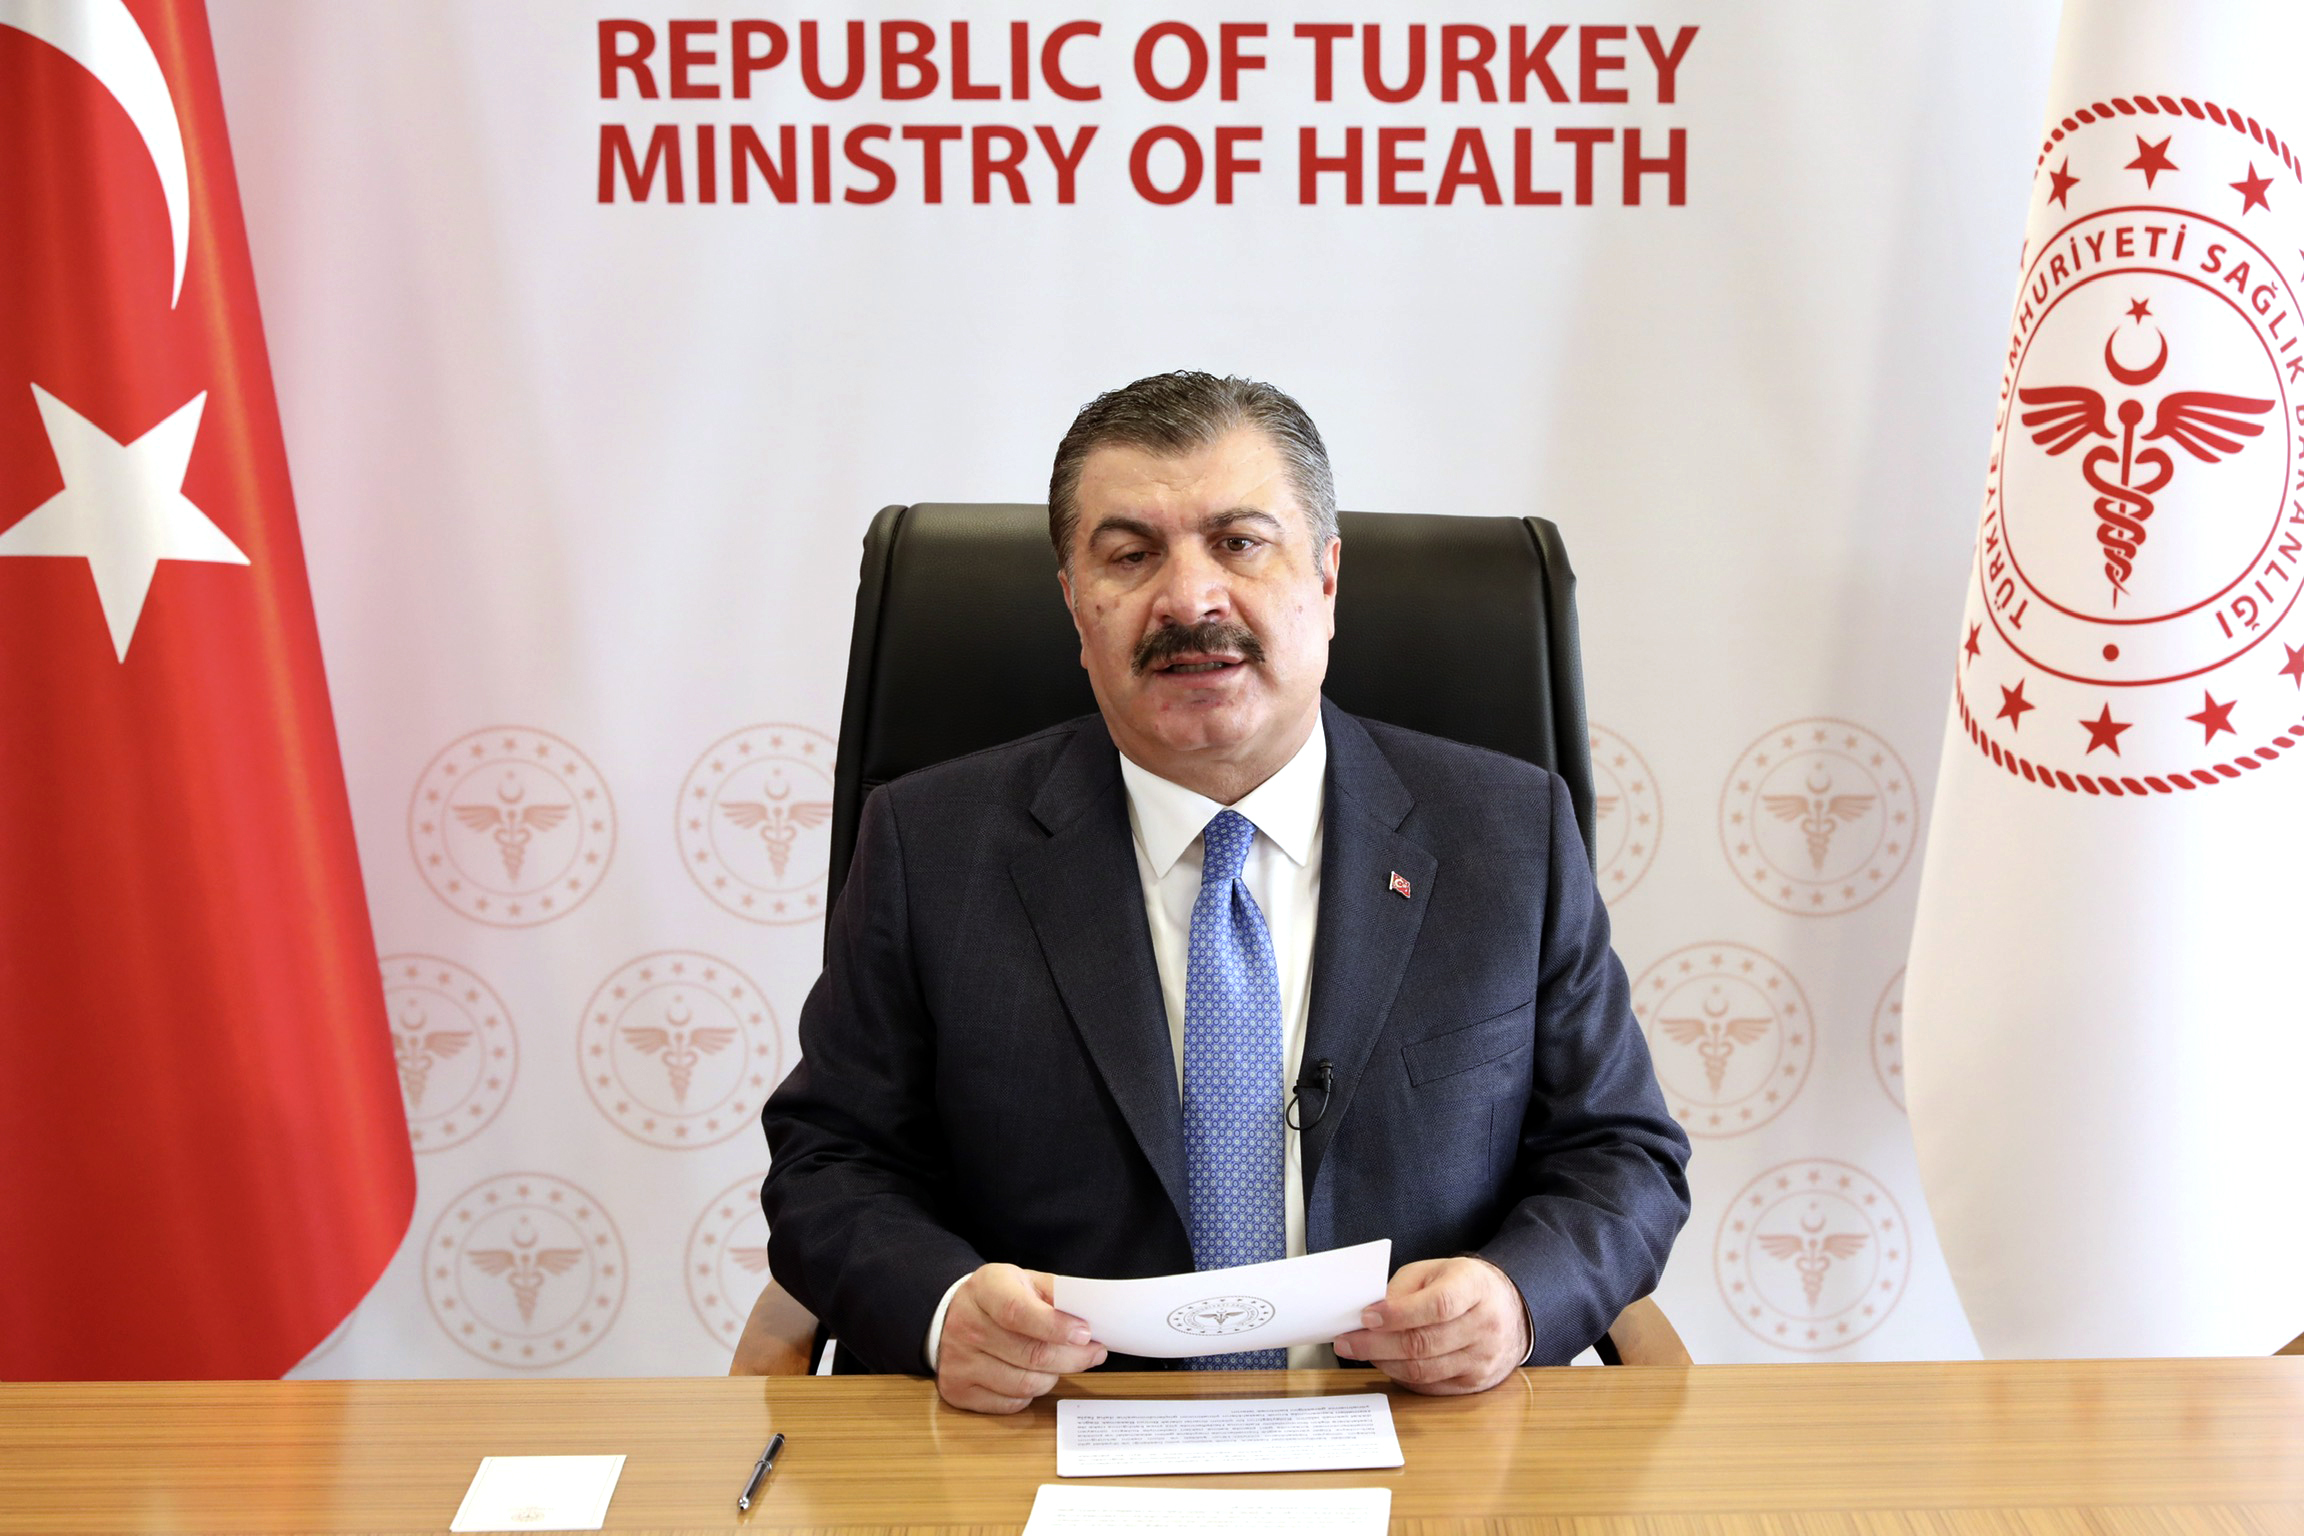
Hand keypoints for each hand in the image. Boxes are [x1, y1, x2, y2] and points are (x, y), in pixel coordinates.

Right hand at [935, 1263, 1107, 1413]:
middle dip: (1072, 1357)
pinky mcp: (957, 1390)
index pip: (1018, 1311)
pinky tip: (1033, 1376)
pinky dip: (1031, 1394)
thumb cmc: (999, 1298)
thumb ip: (1057, 1294)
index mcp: (985, 1289)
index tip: (1085, 1334)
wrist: (954, 1314)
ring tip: (1061, 1363)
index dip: (1055, 1326)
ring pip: (1024, 1384)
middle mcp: (967, 1325)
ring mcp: (959, 1361)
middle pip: (1030, 1354)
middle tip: (1093, 1353)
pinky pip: (1010, 1403)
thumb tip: (1091, 1316)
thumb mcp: (1025, 1281)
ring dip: (1054, 1377)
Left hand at [1331, 1257, 1529, 1393]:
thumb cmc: (1461, 1285)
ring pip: (1424, 1370)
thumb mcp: (1433, 1271)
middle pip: (1425, 1343)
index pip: (1438, 1305)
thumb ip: (1402, 1290)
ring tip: (1360, 1352)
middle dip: (1377, 1344)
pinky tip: (1385, 1363)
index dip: (1398, 1314)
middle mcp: (1485, 1325)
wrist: (1508, 1309)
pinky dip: (1401, 1376)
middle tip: (1346, 1342)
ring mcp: (1483, 1358)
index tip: (1366, 1317)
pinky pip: (1430, 1385)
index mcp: (1475, 1287)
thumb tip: (1368, 1318)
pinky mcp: (1475, 1382)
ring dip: (1384, 1363)